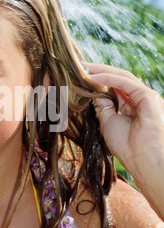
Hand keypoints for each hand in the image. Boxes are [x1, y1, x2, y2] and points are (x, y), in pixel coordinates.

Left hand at [86, 63, 163, 216]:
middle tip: (80, 68)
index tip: (81, 77)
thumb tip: (94, 93)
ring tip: (84, 69)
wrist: (143, 159)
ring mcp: (145, 97)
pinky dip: (108, 77)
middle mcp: (140, 100)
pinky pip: (125, 82)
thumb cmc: (127, 147)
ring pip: (122, 77)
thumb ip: (103, 107)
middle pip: (118, 80)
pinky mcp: (148, 95)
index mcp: (132, 108)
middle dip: (98, 73)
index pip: (114, 89)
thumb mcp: (108, 122)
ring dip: (101, 72)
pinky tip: (94, 76)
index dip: (98, 82)